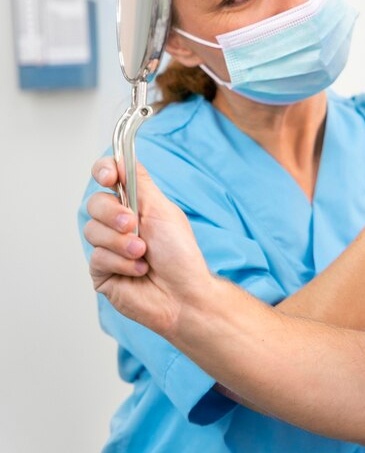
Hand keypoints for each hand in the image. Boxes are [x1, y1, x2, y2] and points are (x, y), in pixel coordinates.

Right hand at [84, 156, 213, 335]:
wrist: (183, 294)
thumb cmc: (180, 255)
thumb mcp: (164, 211)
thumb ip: (140, 184)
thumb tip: (123, 158)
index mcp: (135, 205)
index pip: (108, 178)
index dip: (103, 172)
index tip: (108, 176)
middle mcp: (119, 224)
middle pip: (95, 203)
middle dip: (114, 214)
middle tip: (135, 226)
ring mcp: (108, 247)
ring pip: (93, 231)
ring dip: (122, 243)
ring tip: (144, 253)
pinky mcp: (101, 271)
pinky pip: (97, 257)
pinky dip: (122, 262)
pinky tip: (139, 270)